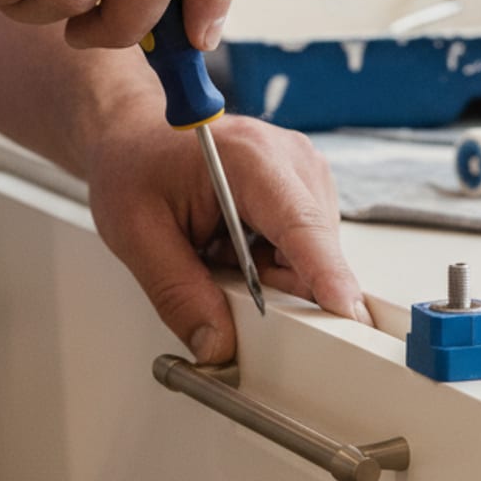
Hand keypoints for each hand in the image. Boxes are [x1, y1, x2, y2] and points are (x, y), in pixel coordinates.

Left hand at [85, 114, 373, 363]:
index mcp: (250, 158)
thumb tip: (217, 345)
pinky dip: (267, 260)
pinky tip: (231, 241)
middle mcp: (290, 158)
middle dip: (270, 284)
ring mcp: (302, 171)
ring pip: (309, 257)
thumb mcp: (137, 233)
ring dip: (266, 272)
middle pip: (312, 252)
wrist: (134, 135)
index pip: (300, 224)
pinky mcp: (303, 187)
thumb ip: (178, 293)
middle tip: (211, 267)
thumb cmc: (134, 165)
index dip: (325, 273)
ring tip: (216, 246)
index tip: (346, 312)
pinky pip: (302, 248)